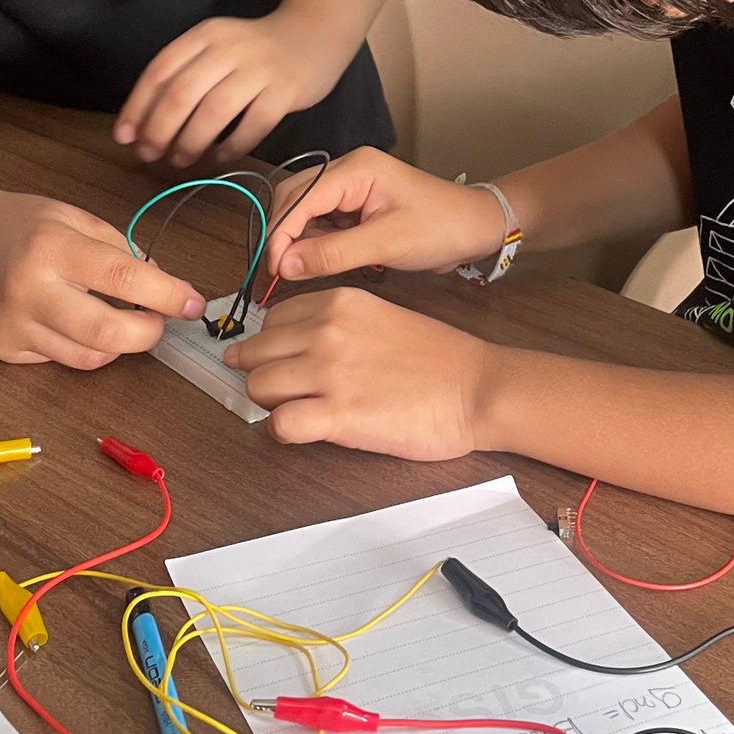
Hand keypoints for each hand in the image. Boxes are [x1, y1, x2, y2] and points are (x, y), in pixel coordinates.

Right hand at [0, 187, 204, 369]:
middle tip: (159, 321)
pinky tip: (72, 321)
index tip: (193, 303)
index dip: (167, 295)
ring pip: (88, 357)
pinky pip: (60, 360)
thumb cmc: (22, 224)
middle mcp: (29, 290)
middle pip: (107, 333)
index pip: (123, 279)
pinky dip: (81, 346)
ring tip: (116, 316)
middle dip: (148, 334)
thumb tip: (163, 288)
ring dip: (117, 343)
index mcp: (53, 247)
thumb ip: (120, 251)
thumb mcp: (74, 217)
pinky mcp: (1, 350)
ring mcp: (12, 325)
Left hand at [114, 11, 351, 168]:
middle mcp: (229, 48)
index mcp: (204, 36)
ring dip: (191, 141)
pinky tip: (220, 158)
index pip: (160, 71)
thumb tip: (141, 125)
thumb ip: (183, 76)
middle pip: (182, 93)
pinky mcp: (286, 90)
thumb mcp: (215, 48)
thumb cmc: (254, 50)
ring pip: (215, 111)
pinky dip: (232, 147)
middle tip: (149, 155)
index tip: (125, 137)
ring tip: (180, 160)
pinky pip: (253, 125)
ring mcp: (260, 69)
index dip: (138, 107)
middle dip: (159, 130)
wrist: (313, 34)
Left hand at [226, 290, 488, 458]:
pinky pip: (279, 424)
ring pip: (258, 386)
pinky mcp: (338, 415)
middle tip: (280, 390)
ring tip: (295, 410)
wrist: (477, 388)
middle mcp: (327, 332)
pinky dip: (284, 431)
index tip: (280, 360)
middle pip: (256, 353)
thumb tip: (298, 342)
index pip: (271, 320)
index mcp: (339, 302)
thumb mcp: (382, 316)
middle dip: (261, 373)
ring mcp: (330, 373)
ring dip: (270, 403)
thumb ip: (338, 323)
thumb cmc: (440, 359)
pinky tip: (304, 431)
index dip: (272, 344)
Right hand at [266, 148, 509, 281]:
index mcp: (356, 168)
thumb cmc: (441, 227)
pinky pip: (322, 223)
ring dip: (298, 241)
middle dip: (283, 235)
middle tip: (278, 274)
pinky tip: (319, 263)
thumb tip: (286, 265)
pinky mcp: (356, 207)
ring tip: (300, 272)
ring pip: (304, 212)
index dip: (280, 233)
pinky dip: (315, 244)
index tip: (273, 269)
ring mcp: (351, 189)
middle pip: (295, 199)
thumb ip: (333, 253)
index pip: (299, 197)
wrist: (476, 227)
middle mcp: (348, 172)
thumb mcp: (387, 243)